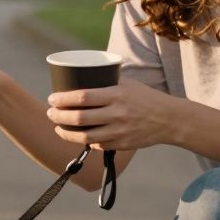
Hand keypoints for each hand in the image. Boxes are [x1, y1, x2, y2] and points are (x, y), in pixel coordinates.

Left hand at [47, 77, 177, 150]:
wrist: (169, 119)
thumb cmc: (145, 97)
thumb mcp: (127, 84)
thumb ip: (107, 81)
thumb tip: (82, 74)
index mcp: (116, 95)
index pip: (82, 97)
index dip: (63, 99)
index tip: (52, 98)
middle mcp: (117, 114)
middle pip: (79, 118)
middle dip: (59, 116)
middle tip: (50, 113)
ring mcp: (119, 131)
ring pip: (85, 136)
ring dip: (66, 132)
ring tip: (58, 127)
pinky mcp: (122, 144)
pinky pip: (97, 145)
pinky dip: (85, 140)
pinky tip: (77, 135)